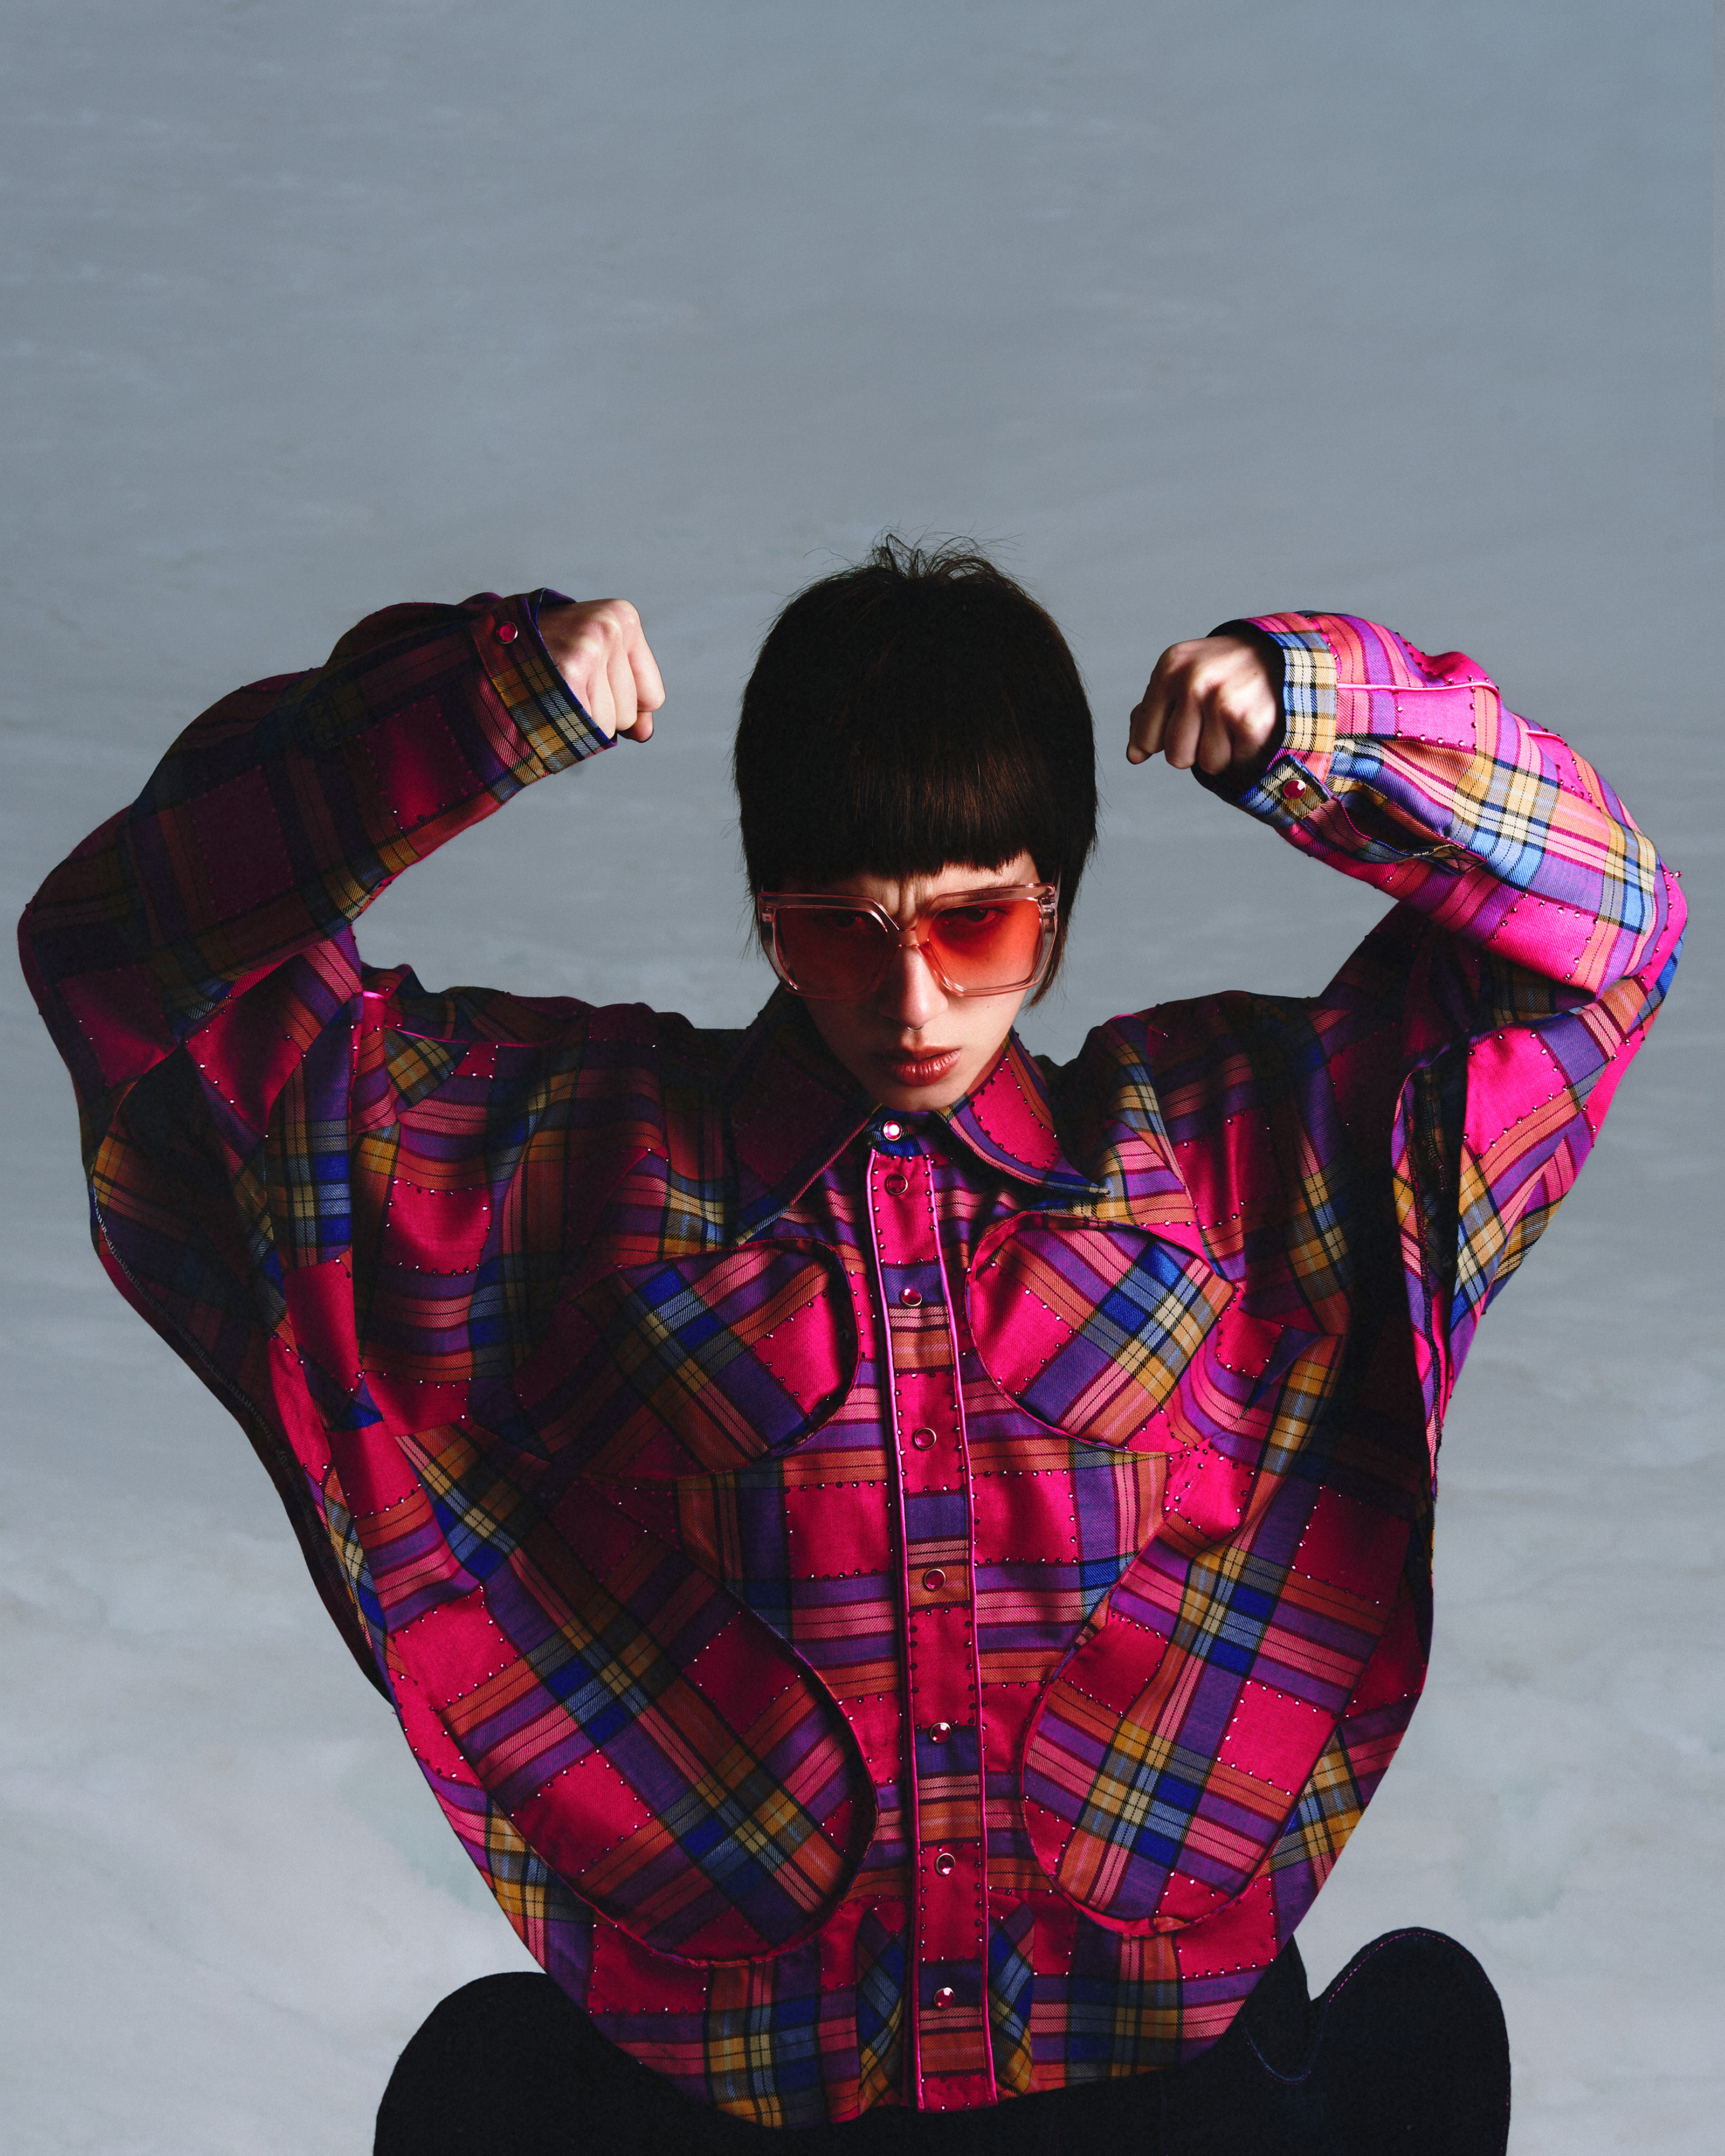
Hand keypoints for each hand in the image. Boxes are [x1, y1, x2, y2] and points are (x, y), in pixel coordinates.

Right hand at [535, 598, 665, 741]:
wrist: (479, 655)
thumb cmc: (540, 660)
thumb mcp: (593, 665)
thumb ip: (627, 699)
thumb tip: (644, 732)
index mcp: (620, 616)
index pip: (652, 697)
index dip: (619, 703)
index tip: (584, 679)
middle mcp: (607, 627)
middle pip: (629, 712)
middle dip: (598, 710)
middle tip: (559, 683)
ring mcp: (588, 649)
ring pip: (609, 723)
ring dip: (578, 719)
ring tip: (548, 690)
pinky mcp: (568, 673)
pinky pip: (588, 728)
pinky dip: (564, 729)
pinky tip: (542, 703)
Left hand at [1127, 635, 1278, 776]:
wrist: (1280, 656)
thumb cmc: (1222, 673)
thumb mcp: (1180, 678)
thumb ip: (1149, 714)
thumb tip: (1134, 755)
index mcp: (1169, 669)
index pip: (1146, 740)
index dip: (1165, 741)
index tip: (1187, 720)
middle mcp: (1193, 681)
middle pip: (1176, 757)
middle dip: (1195, 748)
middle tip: (1216, 720)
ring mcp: (1222, 700)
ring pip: (1208, 764)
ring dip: (1223, 752)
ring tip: (1235, 721)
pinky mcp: (1252, 722)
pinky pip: (1236, 763)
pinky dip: (1245, 753)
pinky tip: (1251, 727)